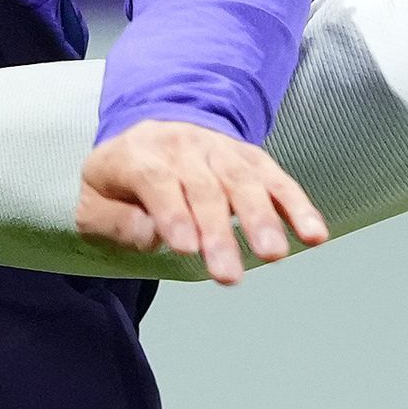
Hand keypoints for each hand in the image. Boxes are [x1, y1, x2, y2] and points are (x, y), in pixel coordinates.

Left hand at [77, 119, 329, 285]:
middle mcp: (184, 146)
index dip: (172, 213)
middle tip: (228, 276)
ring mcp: (221, 150)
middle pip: (205, 187)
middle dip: (219, 232)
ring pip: (243, 181)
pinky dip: (297, 206)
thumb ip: (114, 224)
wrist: (152, 132)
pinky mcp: (251, 160)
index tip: (185, 249)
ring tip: (274, 255)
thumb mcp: (92, 204)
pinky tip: (314, 234)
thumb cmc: (120, 184)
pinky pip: (276, 181)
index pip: (157, 181)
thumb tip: (152, 236)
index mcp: (139, 155)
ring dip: (261, 218)